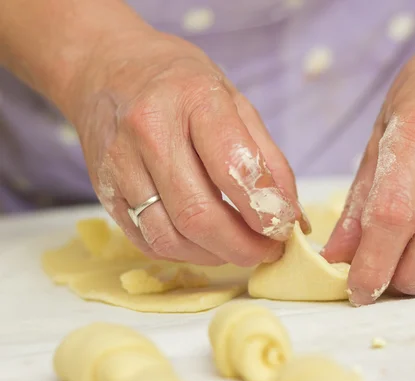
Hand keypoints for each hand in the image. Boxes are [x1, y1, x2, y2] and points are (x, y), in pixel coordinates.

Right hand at [68, 31, 308, 266]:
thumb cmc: (180, 85)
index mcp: (192, 99)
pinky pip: (147, 241)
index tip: (284, 227)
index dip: (264, 209)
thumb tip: (290, 213)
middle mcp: (149, 131)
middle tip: (267, 251)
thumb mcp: (235, 101)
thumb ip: (267, 156)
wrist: (108, 69)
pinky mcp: (104, 192)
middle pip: (198, 213)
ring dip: (214, 255)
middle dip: (242, 246)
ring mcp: (119, 165)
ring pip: (169, 237)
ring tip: (239, 249)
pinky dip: (184, 253)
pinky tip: (204, 244)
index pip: (233, 167)